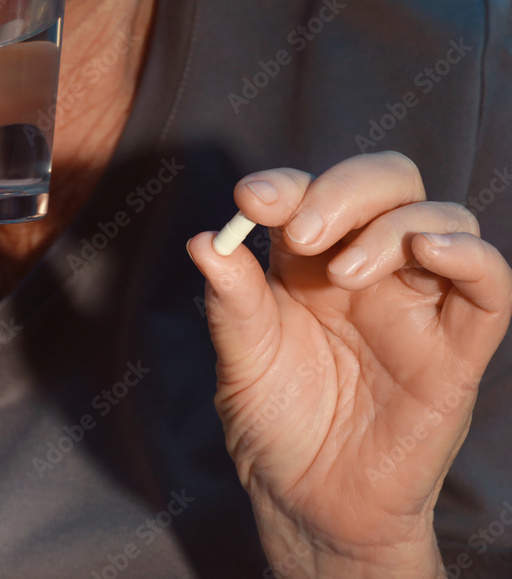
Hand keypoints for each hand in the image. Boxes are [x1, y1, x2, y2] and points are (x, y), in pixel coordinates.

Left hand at [188, 152, 511, 576]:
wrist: (308, 501)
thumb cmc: (273, 424)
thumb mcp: (241, 360)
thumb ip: (232, 301)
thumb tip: (204, 241)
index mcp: (307, 263)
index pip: (311, 195)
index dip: (286, 185)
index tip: (252, 199)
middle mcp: (366, 270)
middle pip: (386, 186)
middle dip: (345, 191)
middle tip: (302, 232)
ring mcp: (415, 305)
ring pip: (439, 220)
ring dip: (393, 227)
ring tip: (346, 273)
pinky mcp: (456, 349)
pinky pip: (488, 287)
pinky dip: (470, 255)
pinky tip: (431, 251)